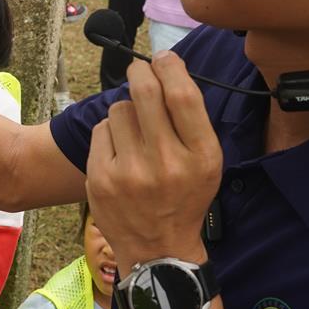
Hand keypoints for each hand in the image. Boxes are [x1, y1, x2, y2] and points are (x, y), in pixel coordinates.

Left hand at [85, 52, 221, 268]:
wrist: (158, 249)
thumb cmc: (184, 198)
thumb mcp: (206, 163)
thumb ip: (191, 121)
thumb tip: (167, 70)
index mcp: (200, 156)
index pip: (183, 95)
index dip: (170, 67)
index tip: (164, 58)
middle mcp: (167, 162)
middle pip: (145, 91)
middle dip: (140, 71)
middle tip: (140, 69)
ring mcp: (130, 172)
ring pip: (119, 109)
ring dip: (126, 110)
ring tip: (135, 132)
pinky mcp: (102, 178)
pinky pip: (101, 130)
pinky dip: (110, 133)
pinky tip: (120, 151)